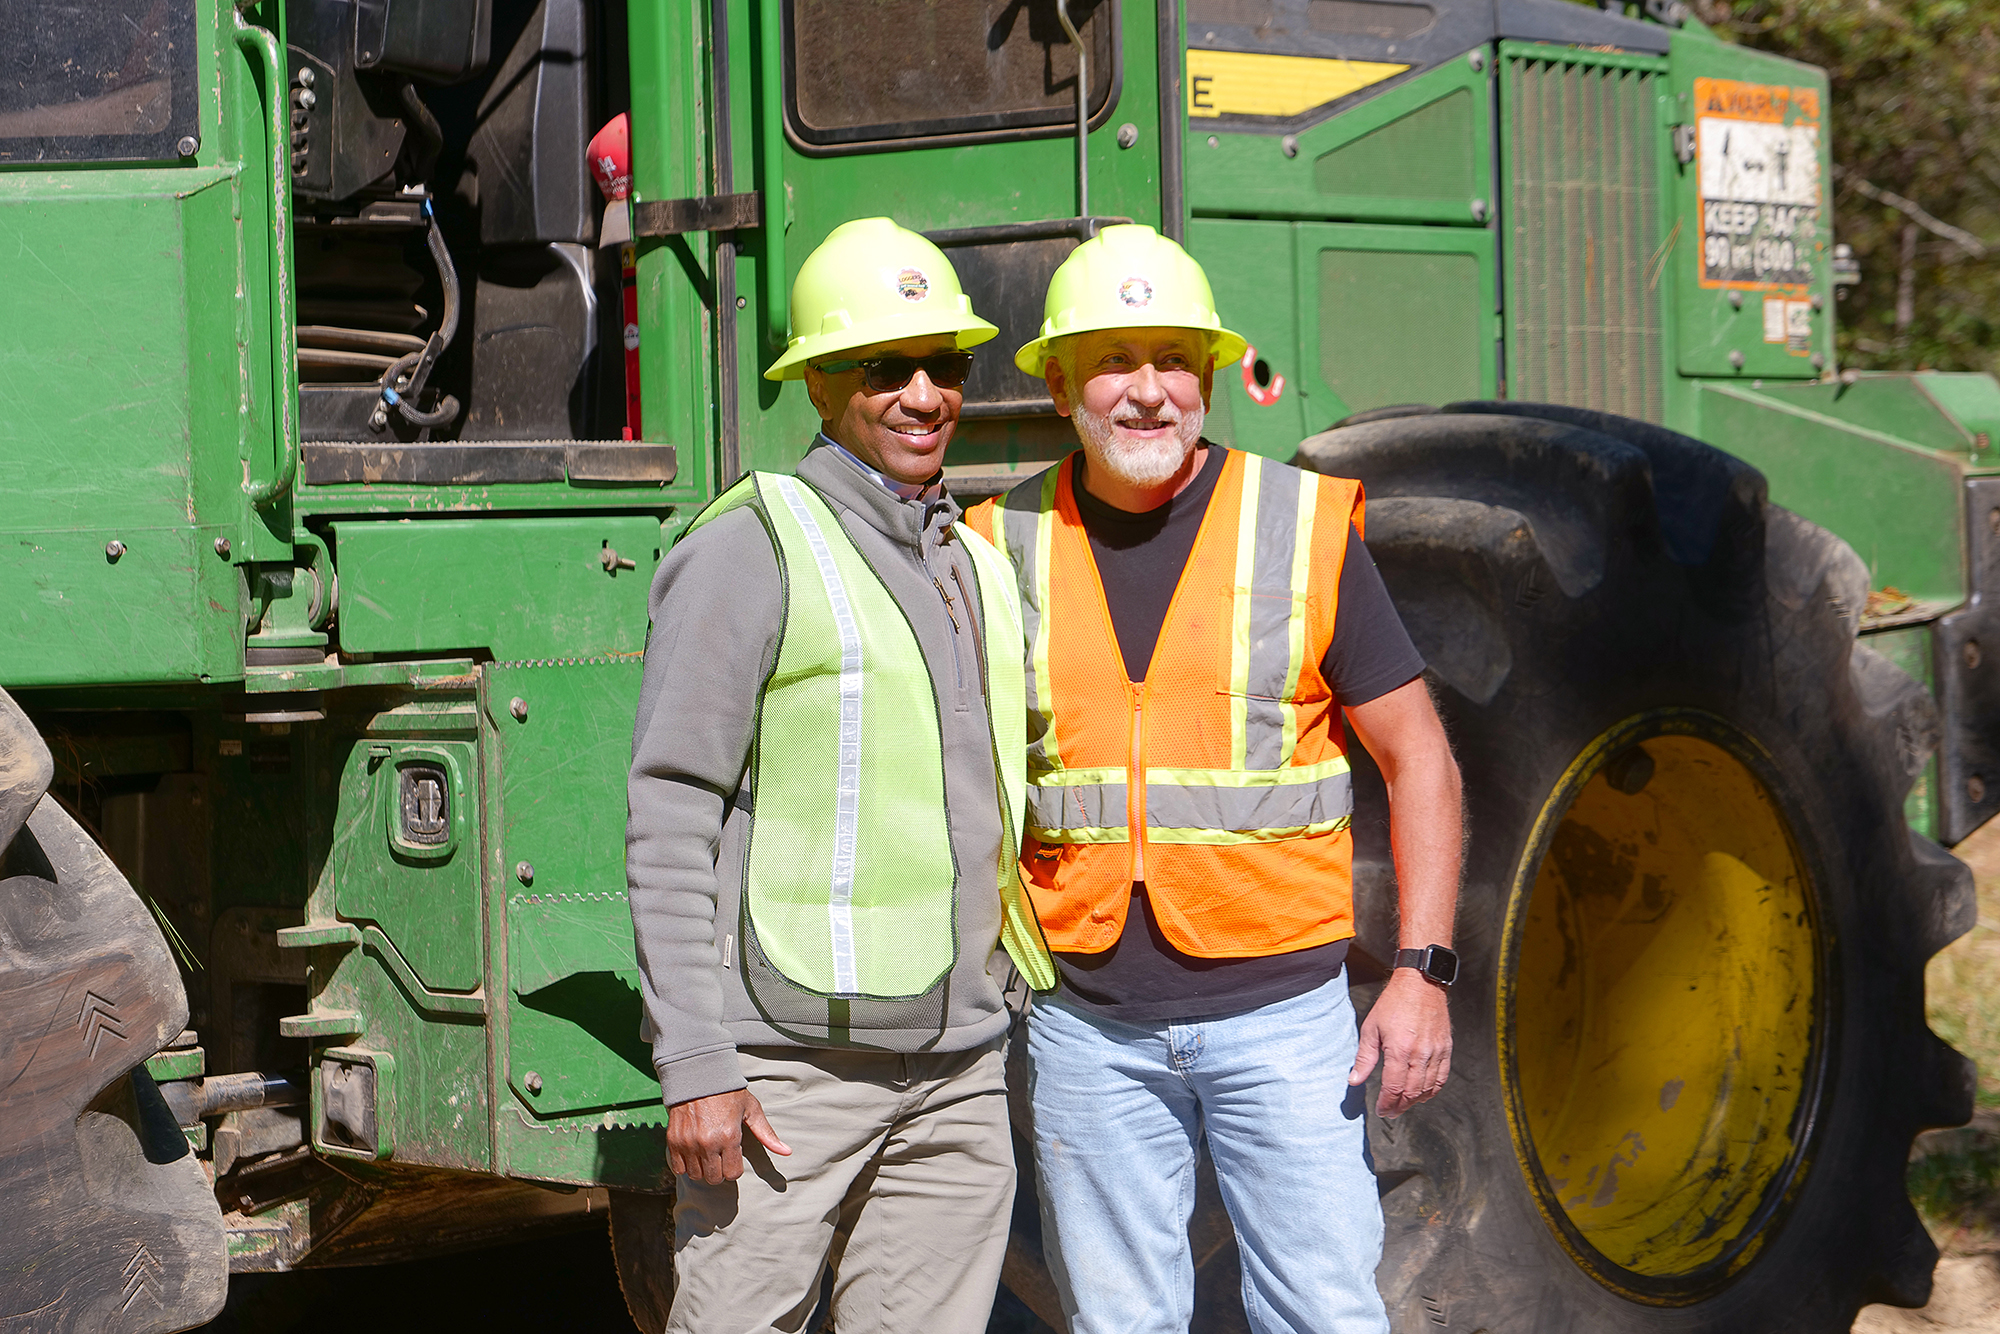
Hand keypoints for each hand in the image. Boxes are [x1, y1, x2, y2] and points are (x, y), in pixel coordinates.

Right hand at [667, 1088, 791, 1183]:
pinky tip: (693, 1153)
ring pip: (696, 1175)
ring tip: (707, 1153)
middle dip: (719, 1171)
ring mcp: (689, 1143)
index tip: (733, 1156)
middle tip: (720, 1157)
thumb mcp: (751, 1109)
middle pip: (714, 1179)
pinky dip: (685, 1165)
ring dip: (702, 1169)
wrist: (698, 1076)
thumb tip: (787, 1152)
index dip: (734, 1168)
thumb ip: (766, 1134)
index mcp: (730, 1136)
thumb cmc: (728, 1093)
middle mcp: (708, 1143)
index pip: (733, 1174)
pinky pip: (678, 1168)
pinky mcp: (673, 1141)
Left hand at [1348, 968, 1452, 1118]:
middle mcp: (1420, 1054)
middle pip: (1411, 1092)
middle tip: (1391, 1112)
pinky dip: (1433, 1090)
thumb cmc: (1394, 1002)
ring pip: (1428, 1088)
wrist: (1421, 984)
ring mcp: (1436, 1052)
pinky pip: (1442, 1077)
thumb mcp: (1371, 1028)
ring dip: (1415, 1101)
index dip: (1387, 1103)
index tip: (1382, 1110)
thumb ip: (1364, 1057)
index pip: (1394, 1088)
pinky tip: (1424, 1093)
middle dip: (1399, 1106)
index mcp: (1400, 1050)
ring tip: (1404, 1105)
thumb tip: (1354, 1079)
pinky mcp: (1446, 1048)